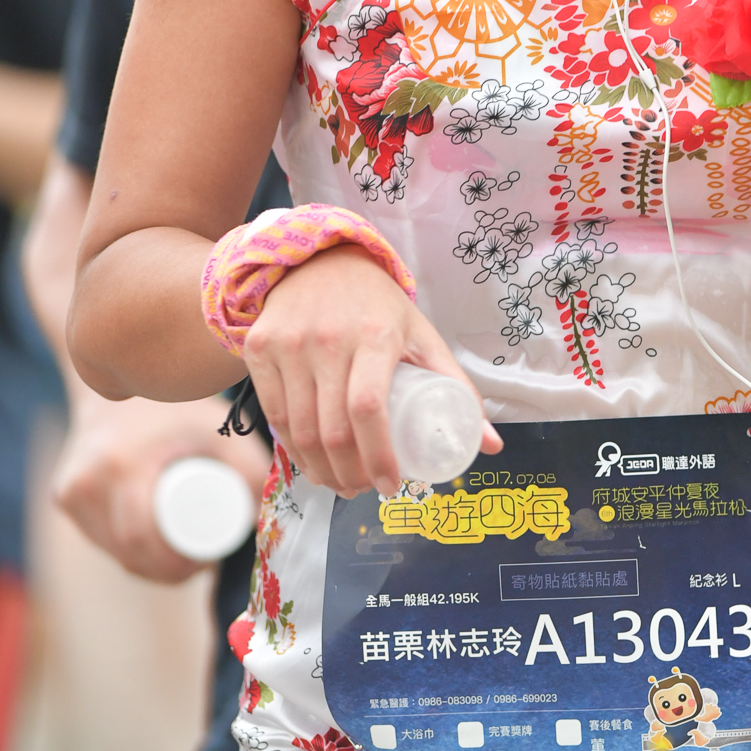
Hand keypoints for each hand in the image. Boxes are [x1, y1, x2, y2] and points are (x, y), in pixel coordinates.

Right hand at [52, 395, 270, 583]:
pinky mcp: (63, 494)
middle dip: (165, 569)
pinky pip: (98, 536)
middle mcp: (86, 482)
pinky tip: (150, 551)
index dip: (174, 565)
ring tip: (183, 554)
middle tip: (201, 562)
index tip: (206, 563)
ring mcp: (69, 490)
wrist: (124, 374)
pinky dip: (125, 549)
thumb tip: (266, 520)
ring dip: (145, 563)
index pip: (142, 541)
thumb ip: (251, 471)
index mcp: (121, 467)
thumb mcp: (218, 433)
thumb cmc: (179, 406)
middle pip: (127, 551)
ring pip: (111, 549)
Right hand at [242, 244, 500, 496]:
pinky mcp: (260, 349)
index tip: (391, 485)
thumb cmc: (377, 305)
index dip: (379, 456)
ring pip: (300, 430)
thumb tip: (491, 443)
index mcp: (375, 334)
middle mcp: (327, 338)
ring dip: (320, 471)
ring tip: (341, 485)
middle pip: (333, 430)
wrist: (319, 260)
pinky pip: (274, 415)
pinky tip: (311, 463)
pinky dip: (292, 450)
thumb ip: (455, 385)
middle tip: (365, 490)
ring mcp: (288, 344)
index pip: (369, 408)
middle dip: (350, 475)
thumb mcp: (421, 334)